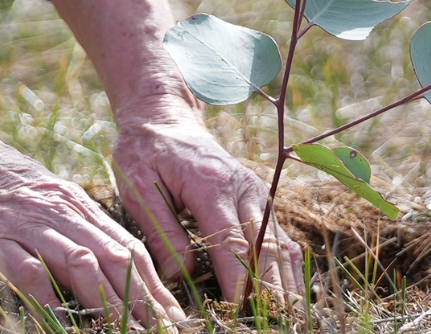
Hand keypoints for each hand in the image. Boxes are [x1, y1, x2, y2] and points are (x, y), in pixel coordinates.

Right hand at [0, 124, 187, 325]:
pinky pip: (29, 271)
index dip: (155, 284)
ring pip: (82, 264)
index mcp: (74, 205)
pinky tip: (62, 321)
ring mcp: (28, 224)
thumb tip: (97, 263)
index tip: (175, 315)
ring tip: (129, 330)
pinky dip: (49, 299)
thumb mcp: (39, 197)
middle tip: (165, 331)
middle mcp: (60, 213)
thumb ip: (67, 226)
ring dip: (109, 303)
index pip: (127, 247)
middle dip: (144, 300)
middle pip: (115, 259)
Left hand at [114, 111, 305, 302]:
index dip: (237, 280)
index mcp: (212, 186)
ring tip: (290, 315)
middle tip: (274, 319)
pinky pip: (281, 238)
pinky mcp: (259, 200)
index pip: (231, 242)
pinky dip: (287, 268)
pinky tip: (291, 294)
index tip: (237, 310)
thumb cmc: (146, 152)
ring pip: (281, 244)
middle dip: (271, 288)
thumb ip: (161, 232)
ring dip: (287, 282)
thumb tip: (178, 276)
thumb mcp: (138, 188)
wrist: (166, 117)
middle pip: (266, 246)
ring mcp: (256, 194)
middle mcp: (244, 189)